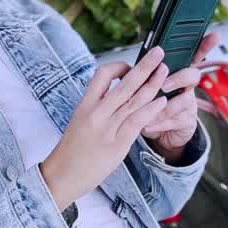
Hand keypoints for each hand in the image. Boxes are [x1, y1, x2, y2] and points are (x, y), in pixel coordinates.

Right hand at [39, 45, 171, 211]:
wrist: (62, 175)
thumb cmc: (72, 151)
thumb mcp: (80, 122)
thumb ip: (97, 108)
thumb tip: (117, 96)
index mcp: (85, 105)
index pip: (102, 74)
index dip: (120, 66)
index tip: (130, 67)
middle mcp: (96, 113)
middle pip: (124, 83)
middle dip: (144, 66)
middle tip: (159, 52)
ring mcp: (107, 128)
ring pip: (134, 100)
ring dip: (153, 84)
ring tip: (165, 72)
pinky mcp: (117, 144)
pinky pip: (137, 122)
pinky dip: (151, 109)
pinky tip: (162, 101)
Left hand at [141, 31, 222, 161]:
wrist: (160, 132)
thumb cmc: (152, 103)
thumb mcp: (148, 86)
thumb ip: (145, 74)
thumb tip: (133, 65)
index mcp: (178, 73)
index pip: (194, 55)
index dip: (205, 45)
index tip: (215, 35)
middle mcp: (187, 87)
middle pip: (193, 75)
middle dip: (179, 78)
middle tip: (164, 85)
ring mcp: (189, 104)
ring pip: (184, 101)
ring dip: (165, 106)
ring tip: (150, 110)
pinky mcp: (187, 121)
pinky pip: (174, 121)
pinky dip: (158, 124)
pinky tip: (147, 125)